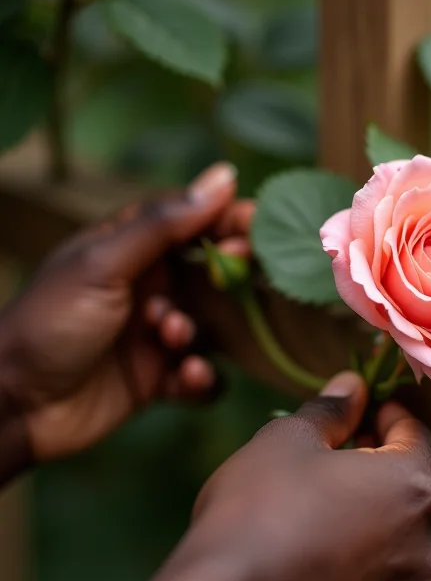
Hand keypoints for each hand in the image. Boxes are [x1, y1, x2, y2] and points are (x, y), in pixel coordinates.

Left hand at [0, 163, 253, 462]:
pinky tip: (186, 378)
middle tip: (233, 283)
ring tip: (170, 337)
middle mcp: (149, 289)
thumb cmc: (51, 321)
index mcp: (130, 250)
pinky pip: (202, 377)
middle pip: (210, 275)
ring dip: (197, 333)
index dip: (226, 220)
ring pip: (209, 329)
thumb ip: (163, 224)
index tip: (258, 227)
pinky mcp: (160, 380)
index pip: (191, 222)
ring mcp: (156, 337)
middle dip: (227, 281)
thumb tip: (223, 176)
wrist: (17, 404)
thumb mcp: (103, 263)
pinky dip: (202, 379)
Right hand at [183, 371, 430, 580]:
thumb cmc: (257, 513)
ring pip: (405, 552)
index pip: (417, 437)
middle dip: (382, 475)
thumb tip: (353, 385)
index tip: (367, 413)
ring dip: (380, 532)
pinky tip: (321, 578)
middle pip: (415, 496)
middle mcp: (428, 547)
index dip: (390, 419)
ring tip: (330, 525)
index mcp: (413, 486)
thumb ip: (330, 410)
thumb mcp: (286, 442)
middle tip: (338, 466)